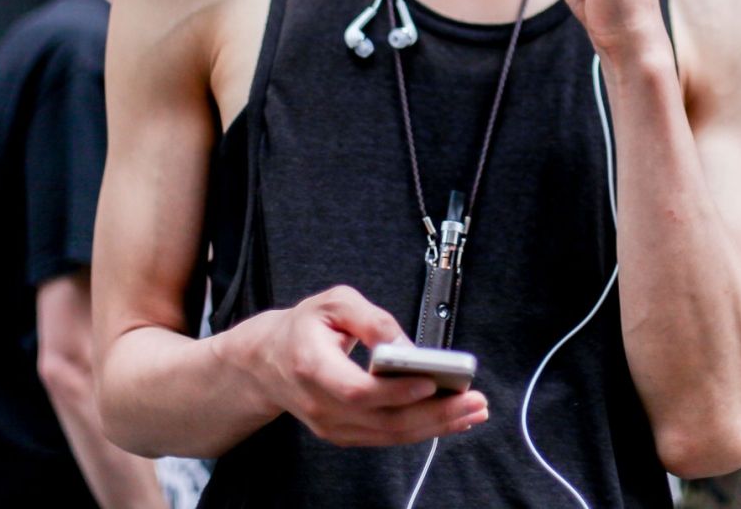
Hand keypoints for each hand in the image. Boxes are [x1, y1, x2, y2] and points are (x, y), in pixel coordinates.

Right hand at [239, 285, 486, 446]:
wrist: (267, 362)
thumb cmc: (304, 327)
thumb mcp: (335, 303)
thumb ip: (372, 319)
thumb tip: (406, 346)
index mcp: (312, 367)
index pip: (356, 390)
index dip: (395, 391)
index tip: (430, 381)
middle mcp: (320, 405)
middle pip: (381, 420)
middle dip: (433, 414)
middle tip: (473, 401)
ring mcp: (331, 425)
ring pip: (388, 435)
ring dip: (436, 426)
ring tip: (473, 411)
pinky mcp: (344, 433)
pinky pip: (386, 437)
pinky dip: (421, 430)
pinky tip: (450, 419)